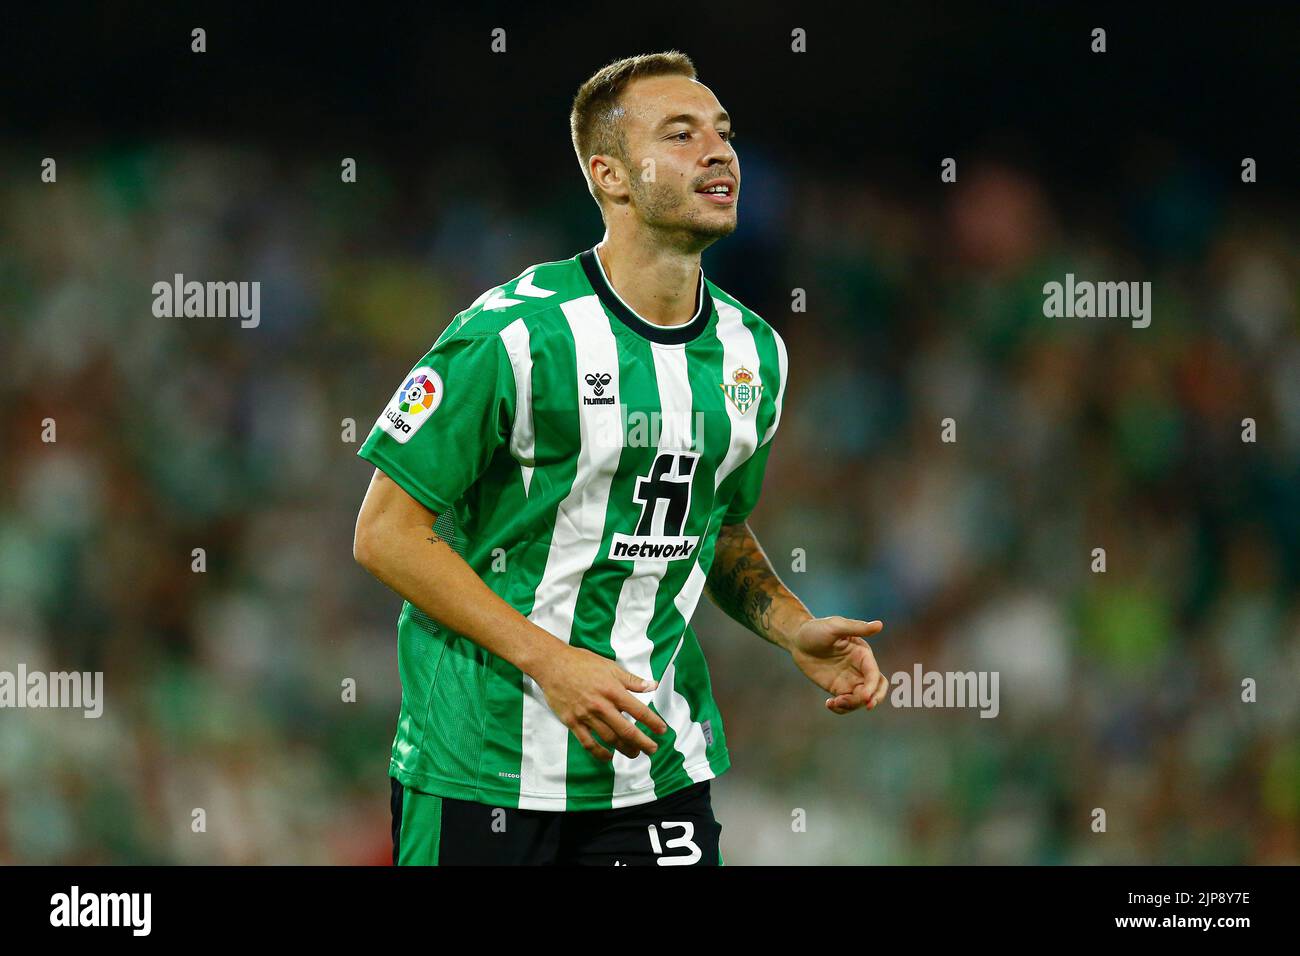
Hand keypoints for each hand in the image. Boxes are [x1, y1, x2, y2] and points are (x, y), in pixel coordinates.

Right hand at [532, 644, 669, 761]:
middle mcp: (601, 705)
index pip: (639, 711)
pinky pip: (588, 743)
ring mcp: (586, 715)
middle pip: (627, 730)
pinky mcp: (573, 722)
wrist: (552, 664)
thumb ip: (632, 680)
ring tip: (634, 753)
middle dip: (643, 743)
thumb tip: (653, 685)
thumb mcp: (610, 667)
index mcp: (613, 690)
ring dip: (624, 749)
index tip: (662, 730)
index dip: (653, 723)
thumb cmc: (581, 663)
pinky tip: (608, 756)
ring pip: (610, 739)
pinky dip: (599, 753)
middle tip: (652, 749)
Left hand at [788, 616, 888, 714]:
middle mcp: (859, 668)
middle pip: (876, 688)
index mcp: (862, 654)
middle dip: (875, 699)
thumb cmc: (816, 629)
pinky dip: (842, 709)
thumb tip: (879, 625)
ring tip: (835, 703)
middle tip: (866, 706)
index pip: (874, 674)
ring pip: (861, 699)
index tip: (864, 697)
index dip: (872, 686)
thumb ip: (857, 627)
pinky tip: (829, 704)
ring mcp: (849, 679)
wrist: (797, 639)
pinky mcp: (837, 688)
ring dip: (853, 705)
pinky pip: (846, 703)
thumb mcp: (835, 626)